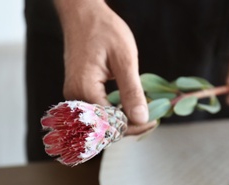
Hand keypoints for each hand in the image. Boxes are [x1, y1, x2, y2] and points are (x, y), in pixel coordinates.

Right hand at [54, 0, 154, 134]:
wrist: (82, 14)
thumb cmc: (103, 30)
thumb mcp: (124, 59)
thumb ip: (132, 92)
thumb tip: (141, 119)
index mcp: (85, 90)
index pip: (110, 123)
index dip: (134, 126)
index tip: (154, 121)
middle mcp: (74, 97)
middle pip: (104, 126)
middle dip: (129, 125)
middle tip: (152, 119)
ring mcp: (74, 95)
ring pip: (101, 120)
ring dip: (122, 119)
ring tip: (143, 112)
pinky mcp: (78, 91)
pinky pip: (97, 110)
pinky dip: (114, 111)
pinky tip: (128, 106)